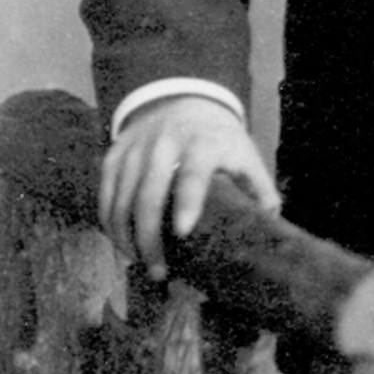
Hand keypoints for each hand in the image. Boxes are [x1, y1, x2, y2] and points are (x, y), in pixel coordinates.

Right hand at [99, 91, 269, 251]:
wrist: (184, 101)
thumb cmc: (219, 140)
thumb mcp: (245, 155)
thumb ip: (259, 189)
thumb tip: (268, 226)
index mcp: (202, 143)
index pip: (192, 175)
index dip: (187, 203)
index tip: (182, 233)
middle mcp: (163, 144)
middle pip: (148, 196)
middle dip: (149, 238)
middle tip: (158, 272)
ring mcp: (134, 150)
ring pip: (120, 200)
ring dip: (125, 237)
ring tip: (138, 263)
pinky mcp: (113, 156)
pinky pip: (105, 195)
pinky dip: (109, 223)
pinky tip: (121, 243)